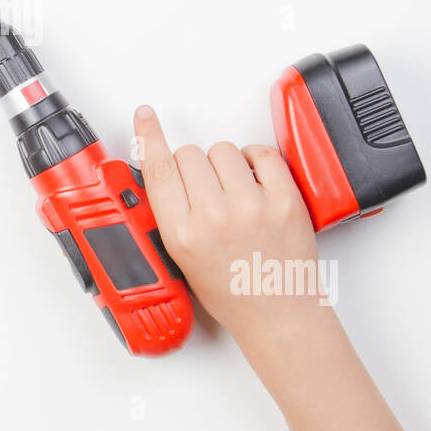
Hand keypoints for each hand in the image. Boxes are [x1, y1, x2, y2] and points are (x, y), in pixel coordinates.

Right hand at [133, 104, 413, 430]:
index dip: (149, 136)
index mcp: (182, 233)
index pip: (158, 168)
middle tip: (206, 194)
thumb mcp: (181, 258)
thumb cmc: (232, 292)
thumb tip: (164, 171)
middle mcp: (214, 216)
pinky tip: (254, 182)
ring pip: (223, 149)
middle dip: (193, 167)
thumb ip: (169, 214)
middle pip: (188, 154)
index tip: (146, 117)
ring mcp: (252, 205)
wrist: (278, 314)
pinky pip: (261, 154)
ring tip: (232, 192)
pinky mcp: (285, 199)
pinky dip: (256, 161)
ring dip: (224, 163)